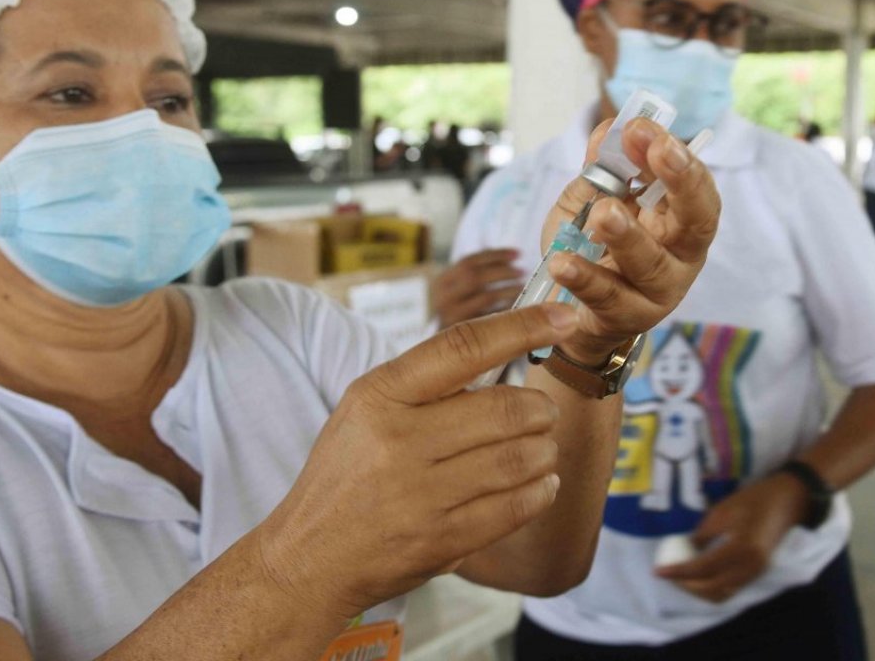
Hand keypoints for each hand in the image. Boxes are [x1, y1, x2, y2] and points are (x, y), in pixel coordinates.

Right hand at [256, 302, 579, 617]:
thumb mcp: (367, 410)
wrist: (310, 559)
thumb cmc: (348, 474)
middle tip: (544, 412)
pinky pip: (515, 508)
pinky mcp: (440, 541)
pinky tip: (541, 484)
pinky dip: (541, 492)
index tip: (564, 316)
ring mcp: (419, 495)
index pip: (464, 347)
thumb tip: (510, 345)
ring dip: (545, 451)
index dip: (522, 326)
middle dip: (541, 409)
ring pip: (518, 459)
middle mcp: (398, 440)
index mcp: (380, 395)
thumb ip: (428, 383)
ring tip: (543, 449)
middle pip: (505, 408)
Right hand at [433, 249, 524, 327]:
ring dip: (509, 289)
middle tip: (522, 271)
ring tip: (522, 287)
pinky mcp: (466, 334)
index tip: (518, 253)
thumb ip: (477, 273)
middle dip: (503, 271)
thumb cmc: (459, 311)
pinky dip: (508, 309)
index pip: (468, 261)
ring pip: (486, 297)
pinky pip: (493, 318)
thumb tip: (513, 256)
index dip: (496, 255)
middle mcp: (444, 298)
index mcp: (442, 282)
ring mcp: (453, 318)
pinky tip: (518, 305)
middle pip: (475, 276)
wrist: (443, 346)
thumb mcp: (459, 290)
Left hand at [541, 119, 720, 364]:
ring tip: (603, 213)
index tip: (645, 128)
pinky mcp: (625, 318)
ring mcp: (657, 291)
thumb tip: (607, 128)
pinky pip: (607, 297)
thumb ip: (600, 168)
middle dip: (681, 181)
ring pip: (651, 263)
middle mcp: (680, 256)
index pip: (695, 185)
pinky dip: (584, 277)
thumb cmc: (593, 250)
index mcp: (679, 220)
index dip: (678, 156)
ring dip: (628, 234)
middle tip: (656, 151)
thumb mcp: (592, 200)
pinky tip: (562, 261)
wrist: (572, 315)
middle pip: (698, 222)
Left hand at [655, 474, 807, 602]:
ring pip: (722, 594)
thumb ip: (703, 533)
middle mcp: (750, 567)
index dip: (678, 572)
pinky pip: (731, 588)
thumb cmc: (754, 499)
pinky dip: (712, 587)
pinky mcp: (758, 572)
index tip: (657, 571)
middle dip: (685, 585)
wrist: (788, 500)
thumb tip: (686, 549)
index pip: (702, 568)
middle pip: (711, 588)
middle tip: (667, 574)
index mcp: (741, 548)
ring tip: (680, 577)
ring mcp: (756, 572)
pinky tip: (699, 575)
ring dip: (698, 590)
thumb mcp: (723, 510)